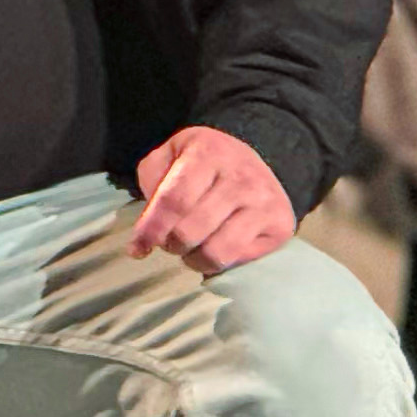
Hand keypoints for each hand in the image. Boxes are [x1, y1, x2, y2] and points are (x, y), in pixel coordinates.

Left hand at [131, 125, 295, 274]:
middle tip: (168, 241)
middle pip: (191, 231)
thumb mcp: (170, 155)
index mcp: (208, 153)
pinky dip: (216, 262)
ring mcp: (264, 202)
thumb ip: (152, 181)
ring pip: (216, 252)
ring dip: (192, 258)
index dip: (151, 229)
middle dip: (170, 244)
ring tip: (189, 247)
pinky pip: (238, 259)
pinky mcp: (280, 225)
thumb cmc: (204, 162)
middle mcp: (241, 178)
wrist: (258, 159)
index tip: (136, 248)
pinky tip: (212, 247)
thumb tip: (148, 228)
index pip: (174, 200)